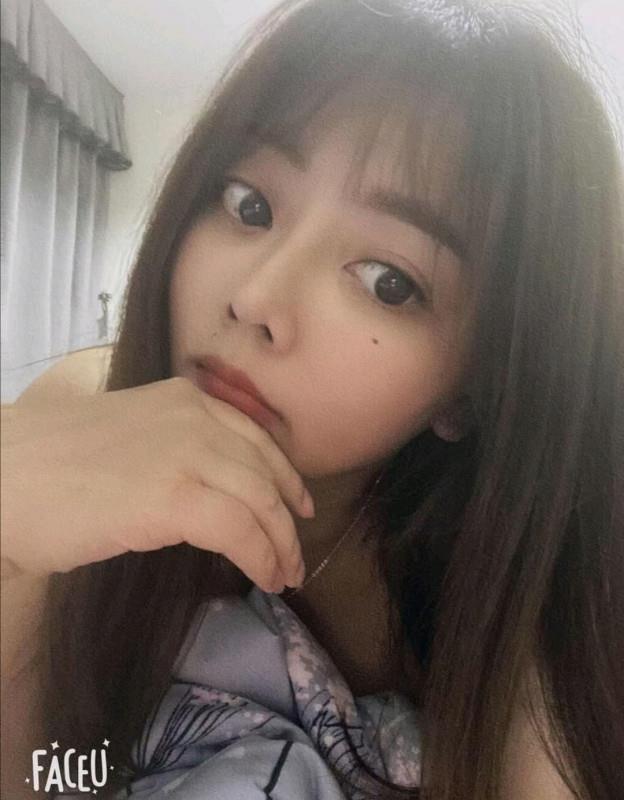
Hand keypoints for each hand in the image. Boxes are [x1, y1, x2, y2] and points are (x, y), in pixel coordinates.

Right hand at [1, 377, 312, 592]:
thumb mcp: (130, 437)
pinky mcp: (174, 496)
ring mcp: (187, 453)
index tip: (299, 506)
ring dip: (280, 545)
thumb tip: (212, 489)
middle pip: (266, 473)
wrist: (2, 477)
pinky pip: (240, 530)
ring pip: (261, 503)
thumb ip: (174, 448)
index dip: (286, 477)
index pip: (256, 438)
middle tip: (296, 556)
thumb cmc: (51, 463)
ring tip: (285, 576)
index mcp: (184, 399)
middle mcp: (195, 418)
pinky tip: (264, 577)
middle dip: (288, 519)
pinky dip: (261, 557)